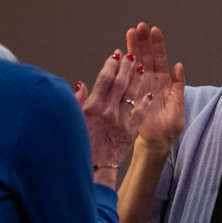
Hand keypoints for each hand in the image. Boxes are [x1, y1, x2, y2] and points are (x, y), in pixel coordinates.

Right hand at [74, 48, 139, 173]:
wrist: (90, 168)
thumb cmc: (78, 145)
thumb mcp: (72, 120)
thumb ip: (77, 101)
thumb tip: (81, 84)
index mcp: (92, 106)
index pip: (104, 79)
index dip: (111, 64)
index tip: (115, 54)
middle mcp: (107, 110)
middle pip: (119, 82)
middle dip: (126, 66)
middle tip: (131, 54)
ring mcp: (120, 121)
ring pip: (131, 94)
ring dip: (136, 79)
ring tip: (141, 67)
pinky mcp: (129, 132)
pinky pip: (139, 114)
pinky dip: (144, 104)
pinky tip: (149, 95)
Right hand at [125, 23, 184, 151]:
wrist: (156, 142)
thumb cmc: (169, 127)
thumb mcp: (178, 105)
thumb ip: (179, 85)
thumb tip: (179, 65)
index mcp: (165, 82)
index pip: (160, 59)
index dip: (157, 44)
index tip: (154, 30)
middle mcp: (151, 81)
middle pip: (146, 57)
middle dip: (142, 41)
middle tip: (138, 27)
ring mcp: (140, 86)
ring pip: (136, 64)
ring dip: (133, 48)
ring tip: (129, 33)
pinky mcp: (131, 94)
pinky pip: (127, 78)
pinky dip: (124, 66)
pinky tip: (121, 54)